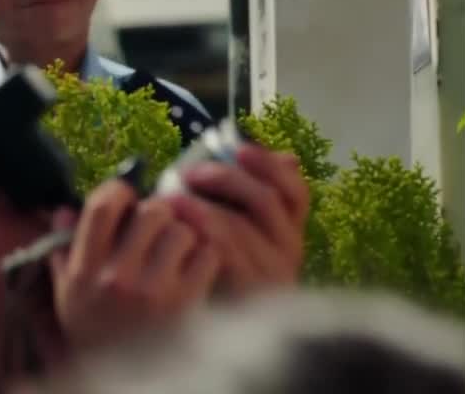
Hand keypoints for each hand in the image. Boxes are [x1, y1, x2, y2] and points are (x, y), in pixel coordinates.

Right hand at [48, 179, 219, 350]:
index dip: (119, 191)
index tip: (126, 197)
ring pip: (182, 231)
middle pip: (151, 211)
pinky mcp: (187, 303)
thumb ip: (63, 251)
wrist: (125, 383)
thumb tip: (64, 210)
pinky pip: (207, 256)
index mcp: (85, 270)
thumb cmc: (96, 331)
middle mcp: (118, 278)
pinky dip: (204, 258)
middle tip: (157, 226)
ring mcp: (154, 291)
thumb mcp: (68, 294)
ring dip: (182, 236)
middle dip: (157, 213)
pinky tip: (193, 270)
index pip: (102, 206)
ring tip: (175, 251)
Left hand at [166, 144, 309, 296]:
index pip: (295, 191)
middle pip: (266, 200)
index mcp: (287, 228)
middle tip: (188, 172)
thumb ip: (242, 190)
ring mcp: (271, 275)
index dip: (269, 165)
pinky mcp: (247, 294)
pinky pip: (225, 255)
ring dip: (201, 207)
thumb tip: (286, 156)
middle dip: (225, 179)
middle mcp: (289, 251)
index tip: (238, 148)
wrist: (189, 317)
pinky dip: (200, 236)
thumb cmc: (203, 256)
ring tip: (169, 198)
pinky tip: (178, 228)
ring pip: (240, 226)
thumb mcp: (224, 218)